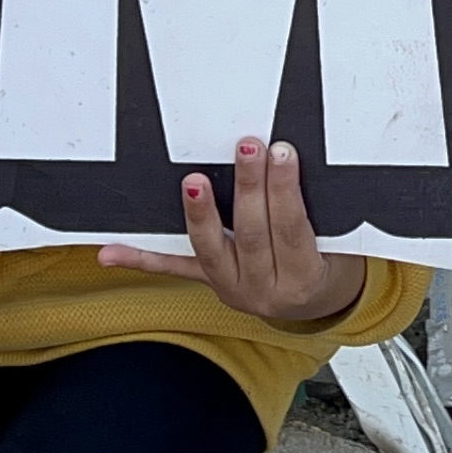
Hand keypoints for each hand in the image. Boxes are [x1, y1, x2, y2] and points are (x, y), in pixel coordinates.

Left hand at [99, 138, 366, 324]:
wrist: (315, 304)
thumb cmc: (328, 264)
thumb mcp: (339, 244)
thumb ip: (320, 211)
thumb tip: (298, 159)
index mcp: (304, 277)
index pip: (292, 229)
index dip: (286, 191)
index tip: (283, 153)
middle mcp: (264, 289)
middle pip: (251, 234)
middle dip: (250, 188)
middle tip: (247, 148)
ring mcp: (232, 288)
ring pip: (210, 250)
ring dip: (200, 214)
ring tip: (193, 183)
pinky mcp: (209, 283)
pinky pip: (174, 270)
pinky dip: (141, 260)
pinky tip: (111, 251)